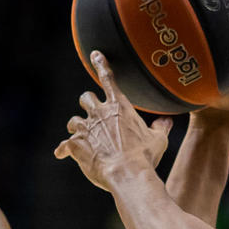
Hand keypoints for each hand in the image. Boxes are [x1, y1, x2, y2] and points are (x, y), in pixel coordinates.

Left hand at [55, 52, 172, 189]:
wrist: (126, 174)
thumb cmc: (144, 156)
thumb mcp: (158, 140)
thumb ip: (160, 128)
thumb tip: (166, 121)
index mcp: (120, 107)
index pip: (109, 79)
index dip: (101, 64)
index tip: (95, 55)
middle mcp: (99, 114)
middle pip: (86, 98)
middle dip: (88, 104)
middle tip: (92, 113)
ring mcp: (86, 129)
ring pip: (73, 121)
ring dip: (76, 126)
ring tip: (79, 134)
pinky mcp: (75, 146)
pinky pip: (64, 145)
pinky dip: (63, 149)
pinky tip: (61, 153)